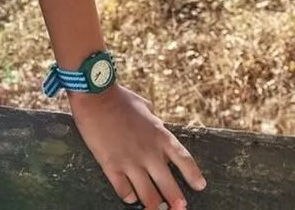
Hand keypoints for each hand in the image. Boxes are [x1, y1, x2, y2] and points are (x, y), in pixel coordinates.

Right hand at [69, 85, 206, 209]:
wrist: (95, 95)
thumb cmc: (119, 97)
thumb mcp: (144, 107)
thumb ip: (154, 122)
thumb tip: (158, 127)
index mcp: (160, 135)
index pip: (185, 160)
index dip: (194, 176)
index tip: (199, 186)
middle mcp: (149, 152)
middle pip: (169, 187)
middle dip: (176, 202)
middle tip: (179, 208)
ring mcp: (130, 161)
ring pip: (148, 196)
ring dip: (154, 206)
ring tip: (155, 209)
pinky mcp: (112, 166)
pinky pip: (124, 191)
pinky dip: (129, 197)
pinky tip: (130, 197)